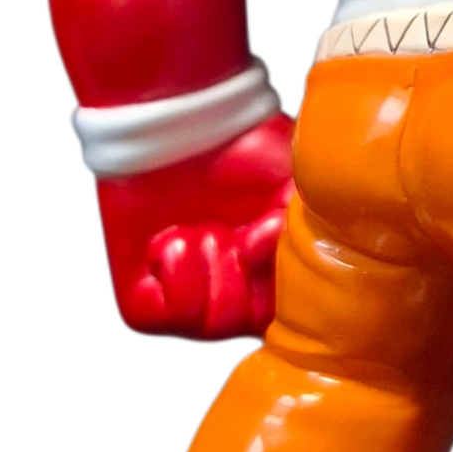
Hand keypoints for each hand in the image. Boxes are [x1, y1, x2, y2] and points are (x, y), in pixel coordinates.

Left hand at [90, 114, 292, 342]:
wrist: (182, 127)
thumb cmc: (246, 154)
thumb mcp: (296, 190)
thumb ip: (307, 235)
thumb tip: (275, 253)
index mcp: (276, 280)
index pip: (292, 313)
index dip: (283, 275)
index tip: (268, 228)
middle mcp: (235, 299)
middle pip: (252, 324)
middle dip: (247, 270)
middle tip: (236, 229)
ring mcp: (190, 306)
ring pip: (216, 325)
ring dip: (213, 263)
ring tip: (203, 228)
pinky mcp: (145, 307)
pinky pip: (176, 314)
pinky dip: (178, 268)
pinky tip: (174, 237)